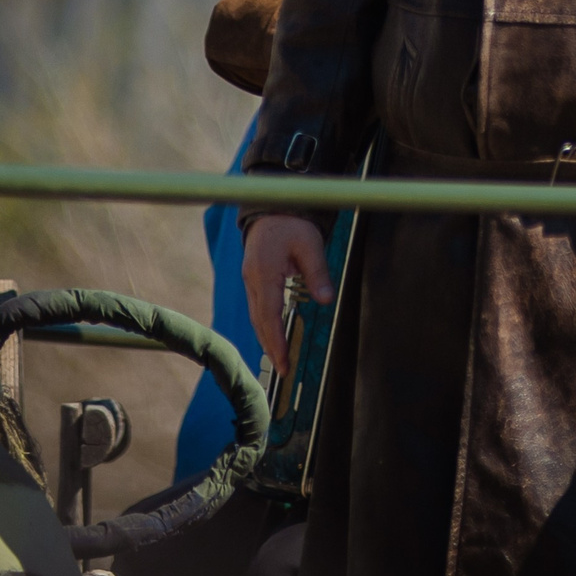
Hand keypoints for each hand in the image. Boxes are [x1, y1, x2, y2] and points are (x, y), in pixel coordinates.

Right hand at [243, 214, 333, 373]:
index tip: (283, 362)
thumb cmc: (292, 223)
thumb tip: (326, 300)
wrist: (272, 205)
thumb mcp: (310, 244)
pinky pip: (258, 307)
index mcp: (264, 273)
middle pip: (259, 321)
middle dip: (270, 347)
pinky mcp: (253, 278)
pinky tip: (273, 334)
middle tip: (283, 370)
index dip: (276, 342)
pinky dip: (265, 324)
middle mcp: (252, 280)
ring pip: (256, 316)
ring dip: (266, 338)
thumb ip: (317, 273)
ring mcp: (250, 279)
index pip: (269, 315)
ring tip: (279, 359)